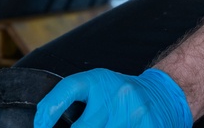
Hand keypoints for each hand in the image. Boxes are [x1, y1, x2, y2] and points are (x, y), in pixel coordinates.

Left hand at [34, 68, 192, 127]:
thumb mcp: (99, 88)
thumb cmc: (121, 95)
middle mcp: (116, 94)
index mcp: (99, 80)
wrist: (164, 94)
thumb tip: (45, 124)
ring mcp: (133, 113)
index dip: (49, 109)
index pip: (69, 89)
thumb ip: (76, 103)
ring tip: (103, 127)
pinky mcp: (148, 127)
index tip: (40, 126)